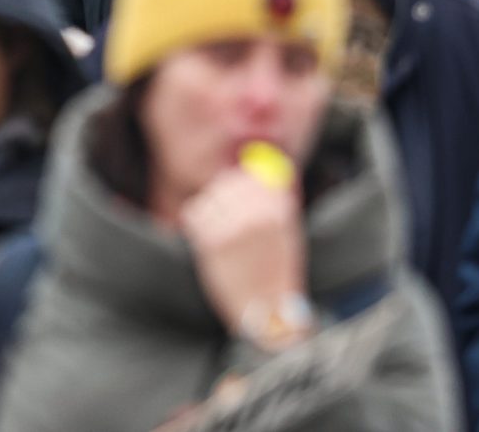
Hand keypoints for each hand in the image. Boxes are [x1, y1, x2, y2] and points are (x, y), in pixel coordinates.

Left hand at [179, 165, 306, 340]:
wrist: (267, 310)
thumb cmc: (275, 272)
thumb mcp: (284, 232)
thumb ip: (269, 200)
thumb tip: (250, 168)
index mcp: (280, 209)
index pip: (250, 177)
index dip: (240, 186)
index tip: (238, 200)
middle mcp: (258, 213)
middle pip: (226, 183)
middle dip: (222, 198)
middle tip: (224, 220)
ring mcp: (235, 226)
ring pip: (208, 198)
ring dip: (209, 213)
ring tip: (221, 237)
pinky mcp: (212, 240)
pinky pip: (194, 213)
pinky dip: (196, 225)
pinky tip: (208, 243)